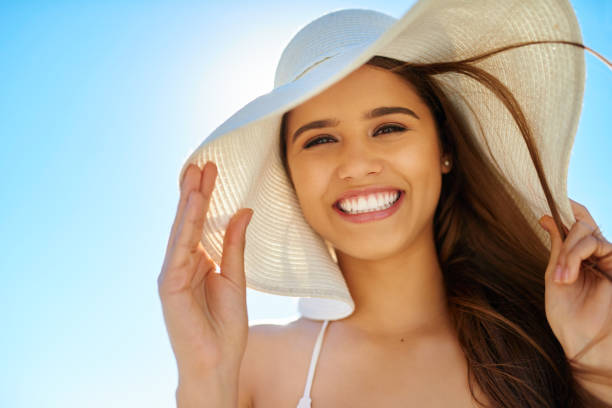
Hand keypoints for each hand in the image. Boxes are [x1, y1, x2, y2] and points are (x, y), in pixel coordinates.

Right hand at [157, 161, 252, 379]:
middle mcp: (182, 264)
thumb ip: (235, 245)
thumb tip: (242, 211)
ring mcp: (173, 273)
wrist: (217, 362)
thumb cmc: (225, 326)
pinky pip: (181, 248)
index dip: (205, 196)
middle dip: (195, 191)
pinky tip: (194, 202)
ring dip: (190, 200)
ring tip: (197, 172)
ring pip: (182, 229)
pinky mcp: (170, 284)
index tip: (211, 171)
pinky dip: (188, 224)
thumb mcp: (236, 278)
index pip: (200, 223)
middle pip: (189, 221)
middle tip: (203, 162)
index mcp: (197, 262)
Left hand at [539, 198, 611, 368]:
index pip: (575, 222)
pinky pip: (594, 245)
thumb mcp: (555, 274)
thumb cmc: (566, 313)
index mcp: (578, 255)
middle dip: (562, 237)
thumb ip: (557, 247)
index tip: (542, 207)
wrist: (581, 340)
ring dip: (567, 253)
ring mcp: (606, 257)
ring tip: (561, 278)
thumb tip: (546, 217)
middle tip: (556, 267)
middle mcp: (594, 253)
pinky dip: (575, 257)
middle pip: (580, 223)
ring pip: (584, 233)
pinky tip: (567, 276)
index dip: (564, 209)